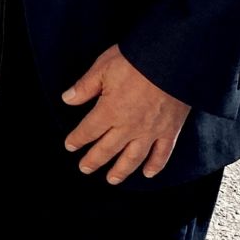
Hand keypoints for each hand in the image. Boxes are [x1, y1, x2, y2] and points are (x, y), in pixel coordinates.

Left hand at [62, 44, 191, 183]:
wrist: (173, 61)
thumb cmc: (136, 61)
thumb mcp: (102, 68)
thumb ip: (85, 87)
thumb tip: (67, 99)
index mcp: (109, 111)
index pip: (88, 131)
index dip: (77, 140)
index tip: (70, 146)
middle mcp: (129, 127)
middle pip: (108, 149)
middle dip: (94, 160)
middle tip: (85, 169)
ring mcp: (151, 131)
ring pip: (133, 158)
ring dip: (121, 170)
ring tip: (112, 179)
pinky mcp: (170, 130)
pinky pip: (162, 154)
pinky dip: (155, 166)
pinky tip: (148, 173)